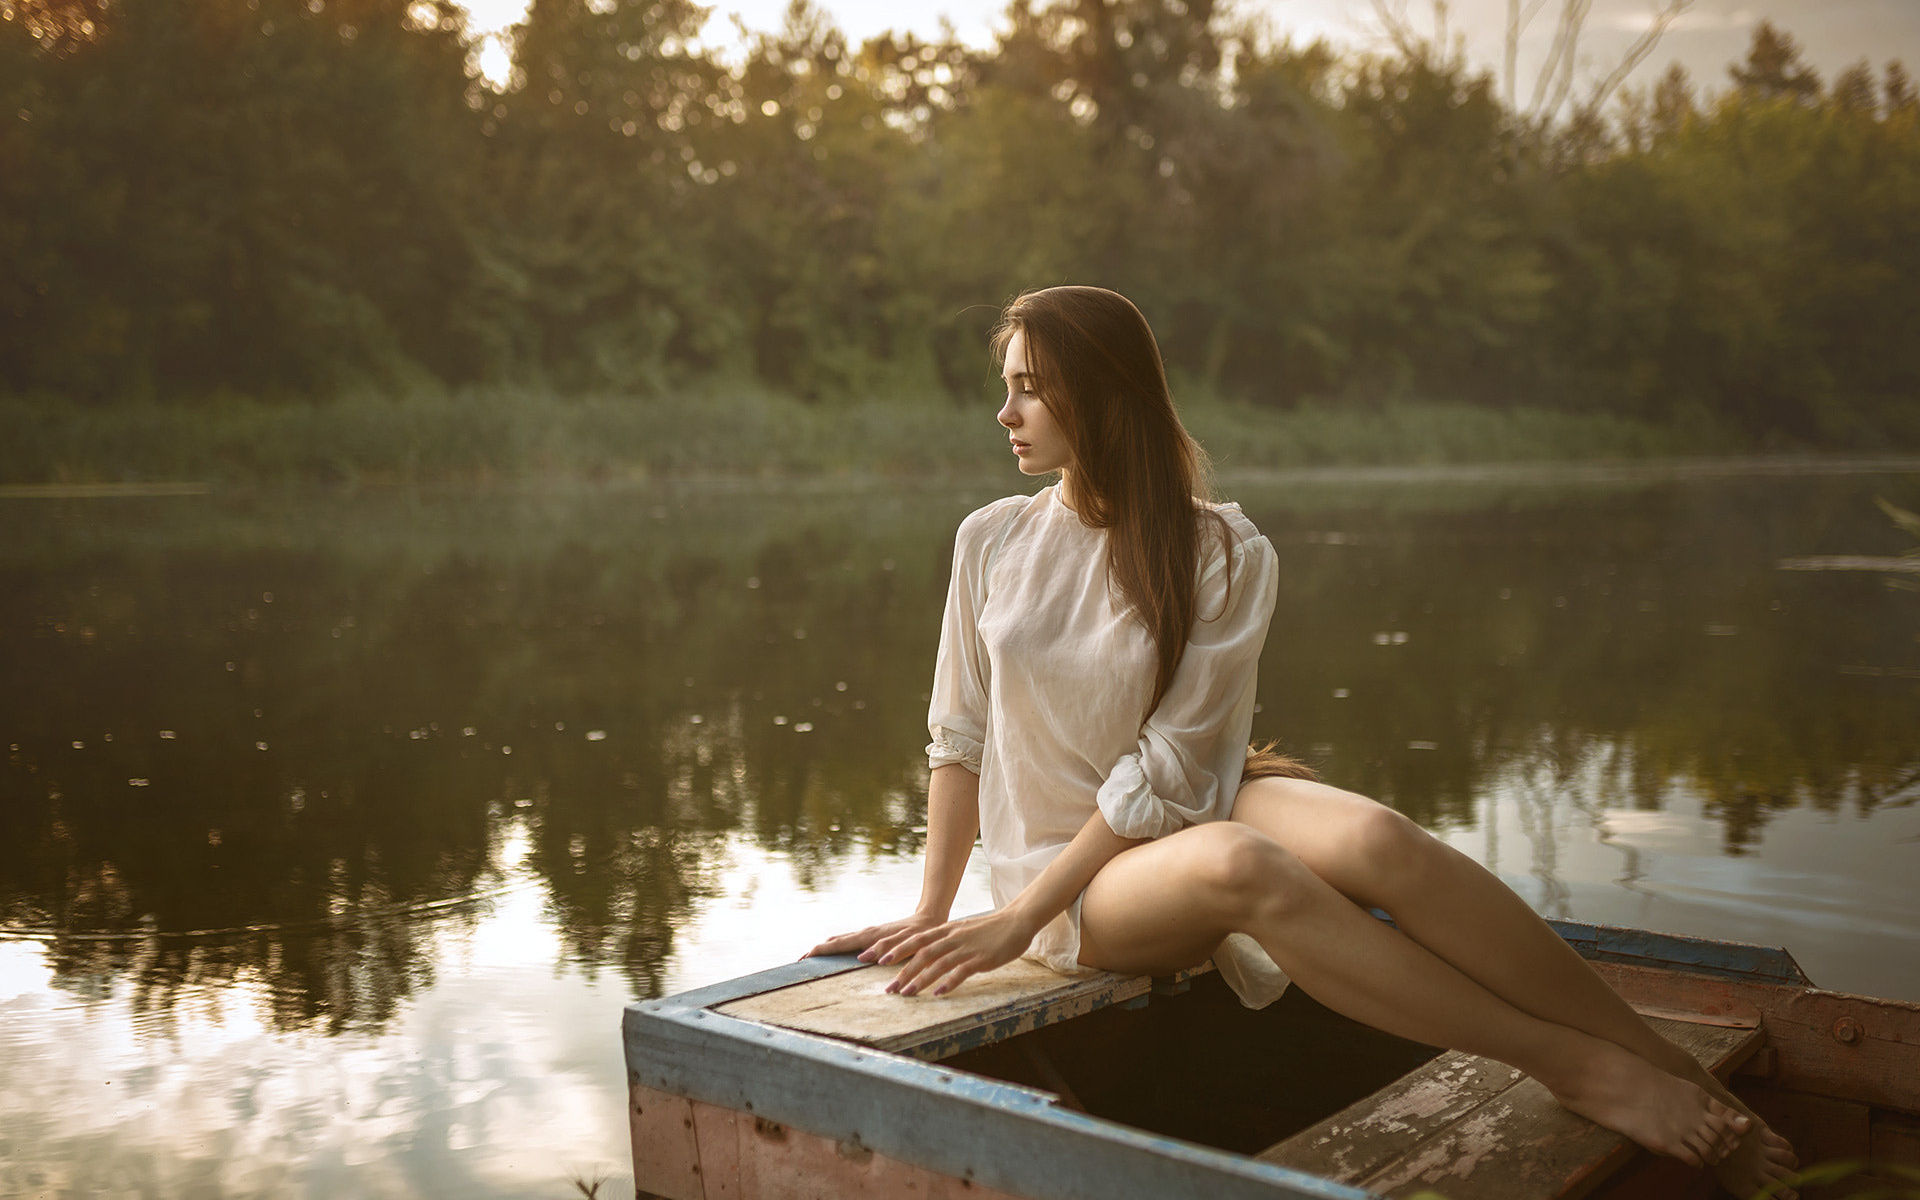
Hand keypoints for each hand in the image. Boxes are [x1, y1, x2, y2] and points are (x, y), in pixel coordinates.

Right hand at [805, 912, 945, 960]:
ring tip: (811, 960)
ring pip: (840, 940)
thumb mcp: (904, 943)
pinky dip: (836, 948)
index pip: (838, 944)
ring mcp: (868, 934)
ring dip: (825, 949)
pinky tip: (835, 954)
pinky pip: (849, 942)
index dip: (819, 951)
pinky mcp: (872, 937)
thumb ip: (885, 949)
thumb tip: (863, 957)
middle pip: (834, 941)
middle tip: (799, 963)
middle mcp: (865, 934)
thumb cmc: (918, 935)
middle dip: (816, 951)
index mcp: (869, 937)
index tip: (803, 959)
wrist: (928, 921)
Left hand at [877, 910, 1037, 996]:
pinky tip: (938, 994)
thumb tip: (930, 953)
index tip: (879, 960)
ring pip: (937, 963)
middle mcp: (953, 938)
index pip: (916, 939)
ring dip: (920, 979)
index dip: (897, 949)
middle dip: (903, 971)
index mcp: (947, 931)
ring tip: (906, 993)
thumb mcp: (963, 931)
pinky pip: (961, 972)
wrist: (1016, 922)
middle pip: (922, 953)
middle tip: (888, 988)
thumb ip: (947, 940)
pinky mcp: (980, 958)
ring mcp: (966, 948)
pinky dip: (948, 982)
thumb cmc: (990, 929)